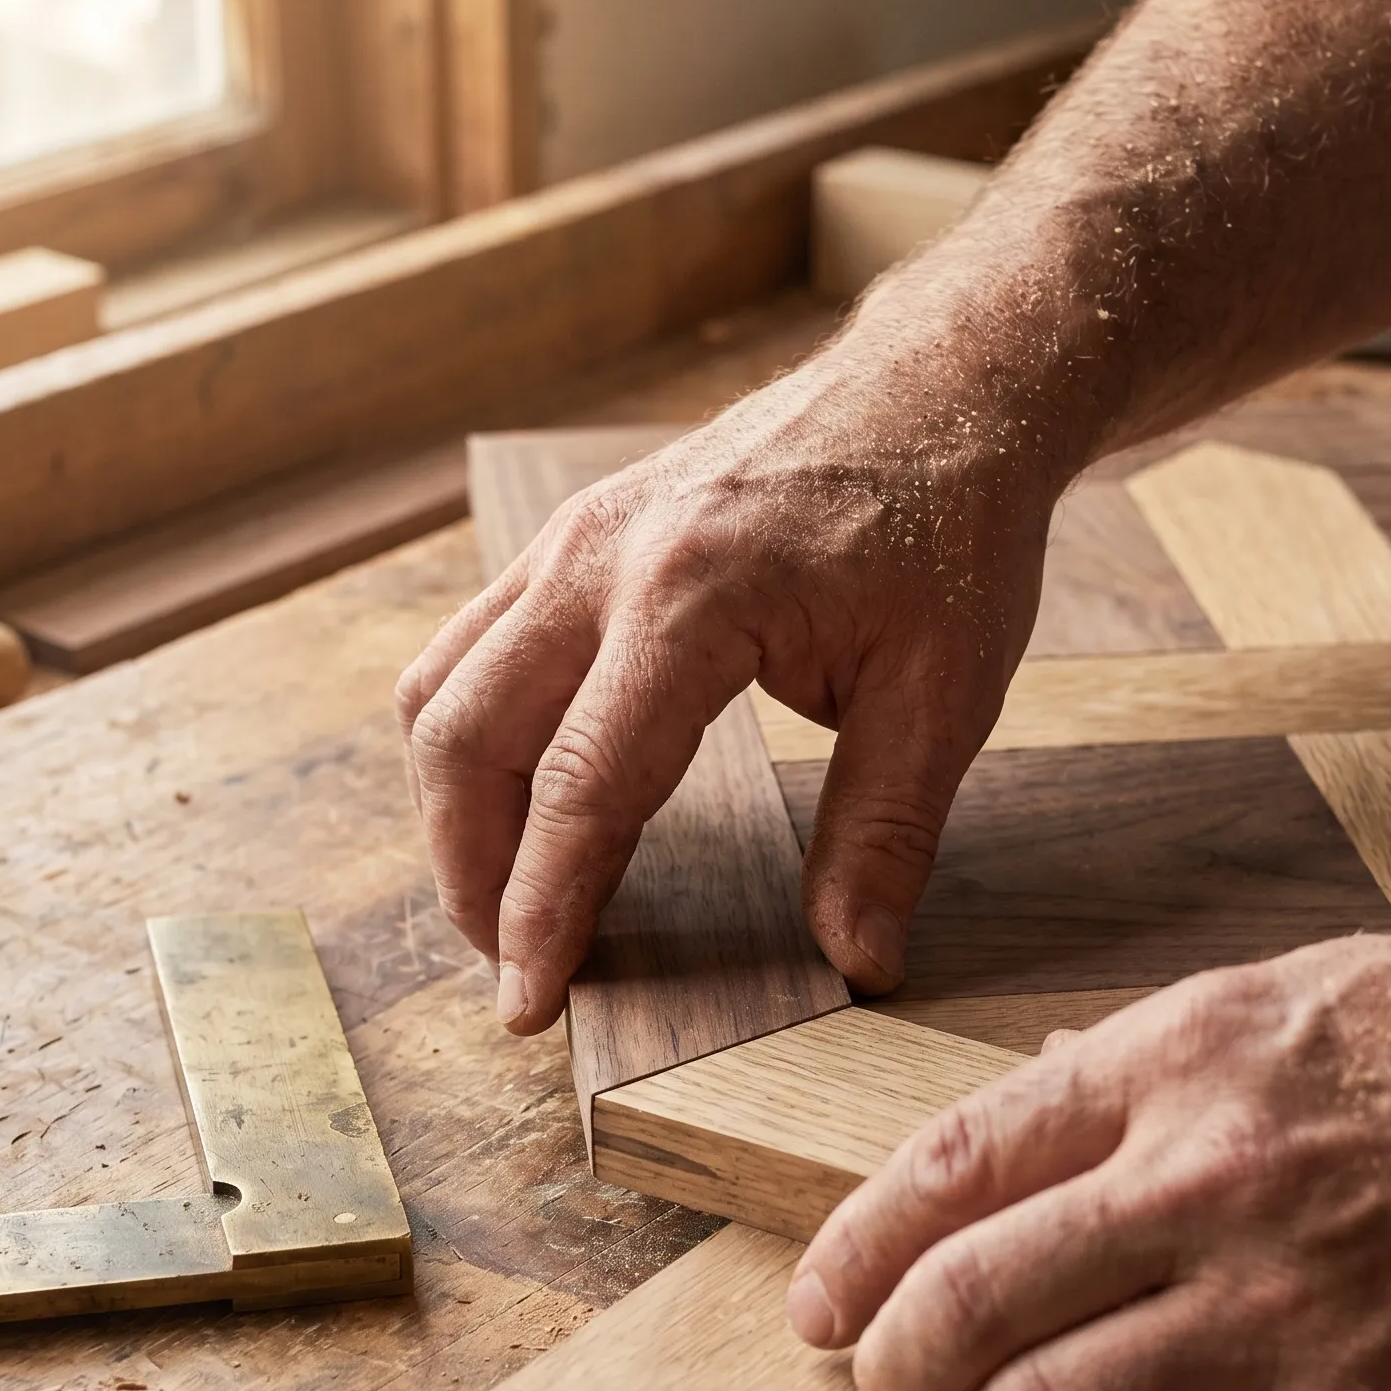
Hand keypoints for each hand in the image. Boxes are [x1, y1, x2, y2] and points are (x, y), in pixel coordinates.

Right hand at [396, 321, 1060, 1032]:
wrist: (941, 387)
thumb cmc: (949, 529)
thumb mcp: (945, 693)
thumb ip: (886, 833)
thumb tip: (860, 960)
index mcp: (691, 598)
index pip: (579, 788)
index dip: (541, 911)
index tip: (526, 1004)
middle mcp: (602, 559)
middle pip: (462, 737)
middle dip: (468, 871)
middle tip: (512, 963)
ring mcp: (573, 538)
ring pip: (440, 687)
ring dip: (452, 805)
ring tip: (503, 895)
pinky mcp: (573, 537)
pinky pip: (471, 645)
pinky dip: (469, 736)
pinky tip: (520, 794)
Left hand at [786, 934, 1390, 1390]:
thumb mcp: (1297, 994)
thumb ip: (1143, 1057)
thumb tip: (1026, 1093)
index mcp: (1179, 1060)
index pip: (949, 1163)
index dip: (853, 1250)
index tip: (818, 1303)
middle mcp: (1209, 1183)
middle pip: (964, 1306)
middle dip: (891, 1373)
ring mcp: (1285, 1312)